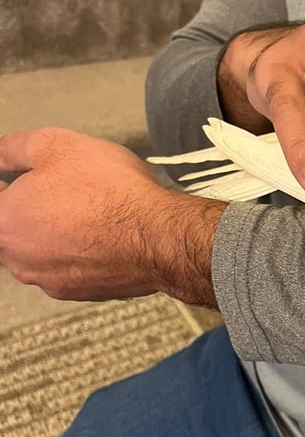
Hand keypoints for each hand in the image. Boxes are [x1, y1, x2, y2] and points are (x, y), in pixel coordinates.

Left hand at [0, 128, 224, 303]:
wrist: (157, 236)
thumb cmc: (108, 189)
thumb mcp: (57, 145)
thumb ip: (14, 148)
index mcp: (4, 222)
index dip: (7, 184)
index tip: (24, 177)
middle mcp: (18, 259)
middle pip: (11, 229)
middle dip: (28, 209)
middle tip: (60, 188)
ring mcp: (48, 280)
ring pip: (40, 251)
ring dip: (54, 233)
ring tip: (87, 211)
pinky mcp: (79, 292)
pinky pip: (68, 267)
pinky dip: (79, 252)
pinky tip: (103, 234)